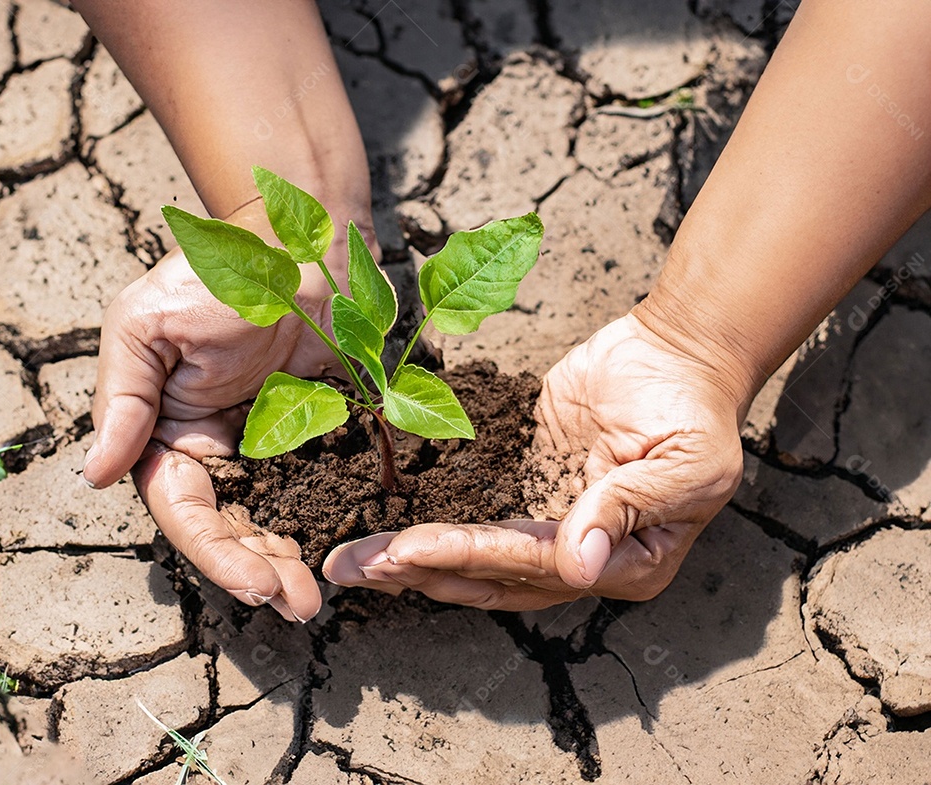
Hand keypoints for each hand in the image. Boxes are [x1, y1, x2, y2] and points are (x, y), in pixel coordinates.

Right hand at [83, 237, 343, 622]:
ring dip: (288, 560)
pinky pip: (315, 487)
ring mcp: (264, 446)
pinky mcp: (311, 435)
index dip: (214, 551)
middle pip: (229, 528)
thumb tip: (93, 475)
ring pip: (270, 519)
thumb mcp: (145, 327)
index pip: (182, 508)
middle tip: (299, 606)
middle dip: (257, 571)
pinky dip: (322, 520)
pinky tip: (340, 549)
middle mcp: (212, 449)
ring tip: (316, 599)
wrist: (297, 244)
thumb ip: (123, 402)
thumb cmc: (212, 275)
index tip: (254, 585)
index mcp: (165, 433)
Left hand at [322, 312, 746, 609]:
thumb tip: (580, 563)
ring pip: (469, 552)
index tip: (411, 549)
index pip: (533, 566)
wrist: (677, 353)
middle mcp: (575, 556)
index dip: (470, 557)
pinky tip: (377, 520)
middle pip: (488, 575)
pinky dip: (425, 515)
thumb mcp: (684, 462)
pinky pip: (467, 505)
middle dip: (418, 571)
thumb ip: (626, 507)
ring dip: (410, 558)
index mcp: (623, 563)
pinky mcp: (520, 484)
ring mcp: (543, 521)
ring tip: (349, 560)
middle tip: (355, 568)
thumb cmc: (693, 409)